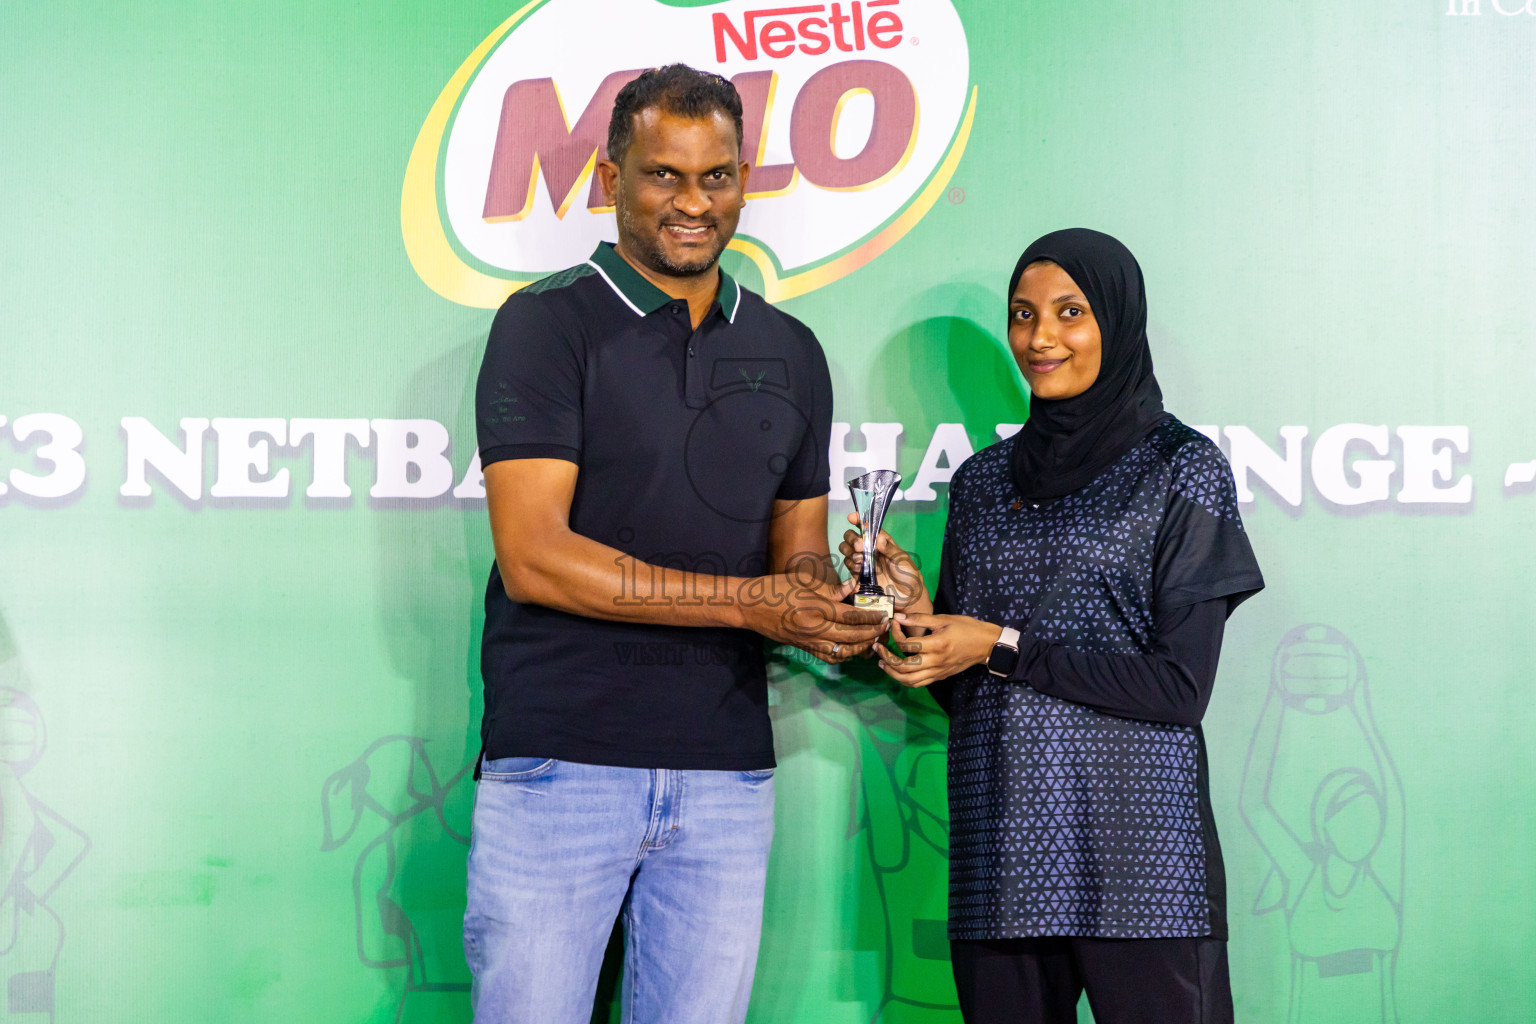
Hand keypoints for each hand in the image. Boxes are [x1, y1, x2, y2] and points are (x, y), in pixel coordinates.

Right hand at [739, 572, 888, 664]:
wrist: (750, 607)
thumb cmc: (776, 588)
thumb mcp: (804, 580)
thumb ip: (831, 588)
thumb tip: (853, 588)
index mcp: (816, 609)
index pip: (851, 616)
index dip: (870, 617)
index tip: (884, 615)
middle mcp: (815, 629)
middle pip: (851, 636)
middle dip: (871, 633)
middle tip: (884, 628)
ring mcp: (809, 641)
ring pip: (843, 651)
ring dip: (861, 647)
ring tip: (872, 639)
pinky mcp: (804, 648)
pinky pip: (829, 657)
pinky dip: (844, 655)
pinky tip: (852, 648)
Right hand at [838, 513, 931, 614]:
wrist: (908, 597)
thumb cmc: (909, 575)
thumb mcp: (902, 559)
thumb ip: (889, 548)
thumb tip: (878, 537)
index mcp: (882, 542)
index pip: (868, 527)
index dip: (858, 520)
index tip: (851, 518)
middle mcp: (870, 550)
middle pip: (852, 537)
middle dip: (852, 539)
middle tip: (860, 547)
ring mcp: (864, 562)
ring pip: (847, 551)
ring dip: (850, 553)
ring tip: (861, 560)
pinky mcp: (859, 575)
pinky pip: (848, 566)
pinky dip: (851, 566)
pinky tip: (860, 570)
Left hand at [874, 612, 1002, 687]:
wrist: (986, 645)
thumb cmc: (966, 628)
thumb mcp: (943, 619)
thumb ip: (919, 619)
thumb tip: (899, 617)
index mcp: (936, 645)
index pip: (906, 644)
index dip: (895, 633)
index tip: (893, 623)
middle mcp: (935, 662)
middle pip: (903, 667)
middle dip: (886, 658)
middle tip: (877, 648)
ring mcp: (937, 672)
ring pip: (908, 680)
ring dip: (892, 673)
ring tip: (882, 663)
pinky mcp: (940, 677)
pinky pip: (918, 683)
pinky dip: (905, 679)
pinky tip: (898, 671)